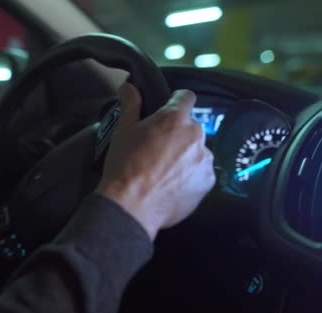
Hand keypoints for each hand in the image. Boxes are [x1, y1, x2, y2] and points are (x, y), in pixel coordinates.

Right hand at [96, 84, 215, 239]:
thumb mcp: (123, 131)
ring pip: (197, 151)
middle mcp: (195, 135)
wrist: (132, 206)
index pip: (186, 97)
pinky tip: (171, 184)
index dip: (176, 102)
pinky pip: (201, 173)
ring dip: (186, 156)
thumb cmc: (125, 167)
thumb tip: (129, 87)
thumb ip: (131, 104)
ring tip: (164, 171)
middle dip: (178, 134)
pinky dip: (190, 177)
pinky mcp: (208, 182)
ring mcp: (204, 160)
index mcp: (174, 118)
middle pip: (191, 127)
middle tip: (157, 149)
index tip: (168, 111)